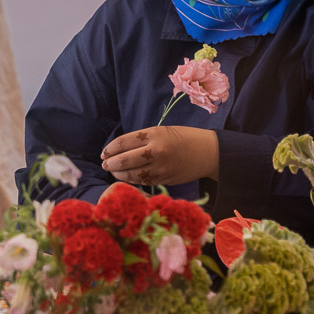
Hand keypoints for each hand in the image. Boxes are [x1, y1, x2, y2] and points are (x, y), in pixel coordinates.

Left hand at [100, 126, 218, 187]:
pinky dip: (131, 180)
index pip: (123, 142)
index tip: (104, 152)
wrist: (208, 152)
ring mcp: (160, 167)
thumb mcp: (162, 131)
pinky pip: (142, 181)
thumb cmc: (183, 139)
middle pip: (124, 160)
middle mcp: (156, 150)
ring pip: (131, 174)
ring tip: (113, 171)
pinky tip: (126, 177)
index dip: (110, 149)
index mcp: (154, 134)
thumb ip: (142, 140)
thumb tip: (118, 150)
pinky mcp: (165, 179)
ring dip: (118, 174)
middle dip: (110, 163)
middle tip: (105, 164)